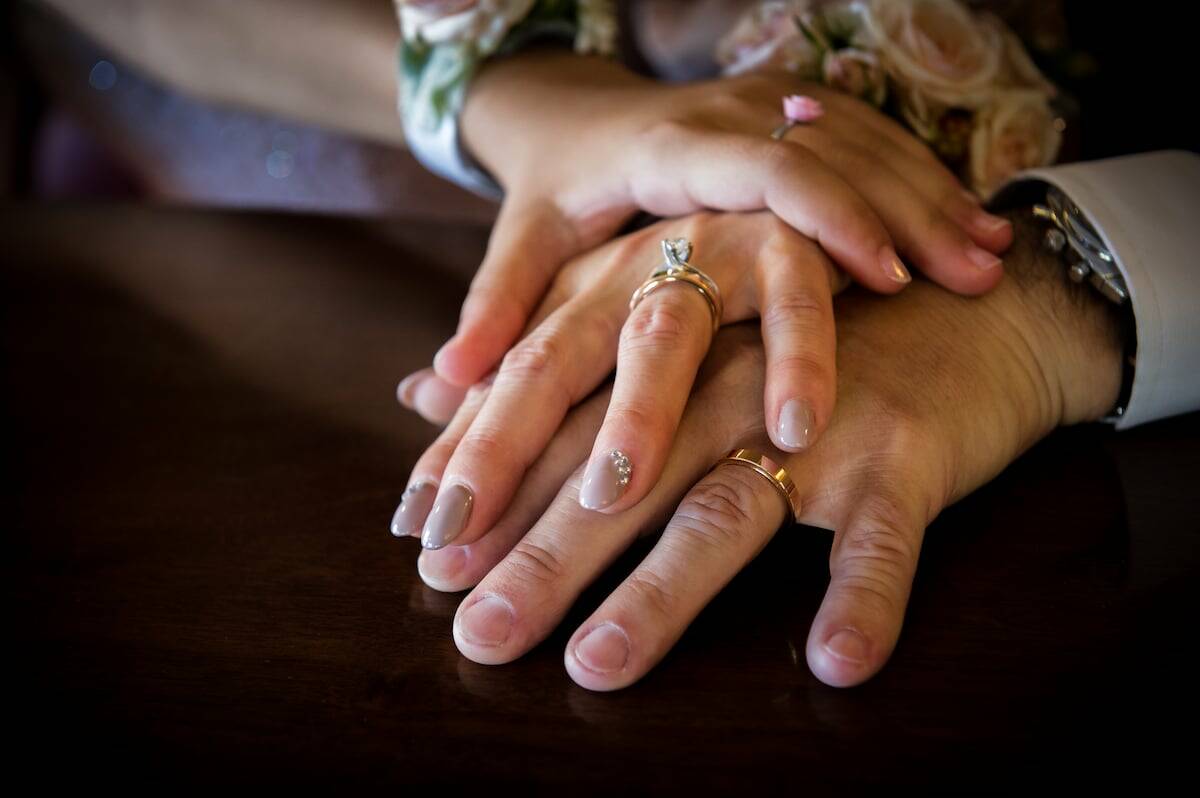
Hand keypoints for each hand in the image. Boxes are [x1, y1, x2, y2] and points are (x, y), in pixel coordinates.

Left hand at [404, 212, 1122, 688]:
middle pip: (619, 457)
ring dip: (663, 584)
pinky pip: (886, 530)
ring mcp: (819, 404)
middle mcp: (726, 357)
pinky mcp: (905, 446)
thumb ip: (539, 355)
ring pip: (730, 494)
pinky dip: (865, 594)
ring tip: (597, 661)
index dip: (485, 466)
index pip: (553, 396)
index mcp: (659, 318)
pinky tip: (834, 662)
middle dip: (542, 544)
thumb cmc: (789, 324)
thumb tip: (417, 387)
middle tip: (476, 628)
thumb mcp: (658, 319)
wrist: (958, 301)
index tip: (423, 544)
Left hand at [433, 53, 1011, 389]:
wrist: (579, 115)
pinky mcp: (798, 118)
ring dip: (929, 202)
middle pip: (831, 155)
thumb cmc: (557, 192)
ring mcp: (773, 108)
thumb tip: (443, 386)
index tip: (881, 277)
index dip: (826, 215)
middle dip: (902, 217)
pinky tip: (977, 235)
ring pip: (867, 142)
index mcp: (669, 147)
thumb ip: (498, 307)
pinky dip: (926, 186)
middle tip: (964, 283)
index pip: (761, 169)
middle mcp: (731, 117)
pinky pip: (876, 141)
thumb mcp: (525, 242)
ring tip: (988, 267)